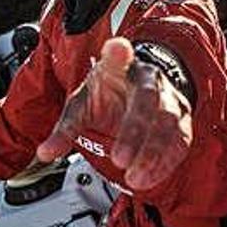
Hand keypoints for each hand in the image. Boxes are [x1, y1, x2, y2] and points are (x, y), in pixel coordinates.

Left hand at [36, 37, 192, 190]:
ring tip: (134, 177)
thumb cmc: (109, 93)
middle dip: (135, 132)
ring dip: (152, 154)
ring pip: (168, 123)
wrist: (138, 88)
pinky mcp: (181, 119)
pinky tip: (149, 177)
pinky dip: (165, 163)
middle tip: (119, 159)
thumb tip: (45, 153)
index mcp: (120, 67)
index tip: (116, 48)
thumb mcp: (82, 104)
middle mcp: (149, 78)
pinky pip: (179, 141)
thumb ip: (65, 129)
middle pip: (147, 99)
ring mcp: (169, 98)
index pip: (118, 55)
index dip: (118, 53)